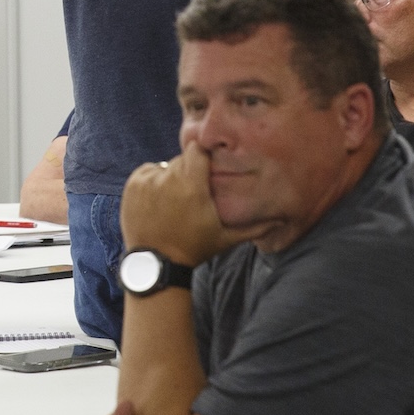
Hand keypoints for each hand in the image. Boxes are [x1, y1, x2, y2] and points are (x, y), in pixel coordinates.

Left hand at [119, 149, 247, 267]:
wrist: (156, 264)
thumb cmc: (194, 250)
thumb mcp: (226, 239)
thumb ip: (254, 227)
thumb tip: (281, 221)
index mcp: (192, 185)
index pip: (198, 150)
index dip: (202, 157)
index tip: (205, 169)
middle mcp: (169, 178)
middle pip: (181, 160)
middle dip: (188, 172)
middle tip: (191, 193)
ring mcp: (147, 181)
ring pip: (163, 167)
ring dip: (169, 178)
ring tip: (173, 202)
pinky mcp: (132, 186)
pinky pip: (146, 172)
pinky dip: (151, 182)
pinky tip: (159, 202)